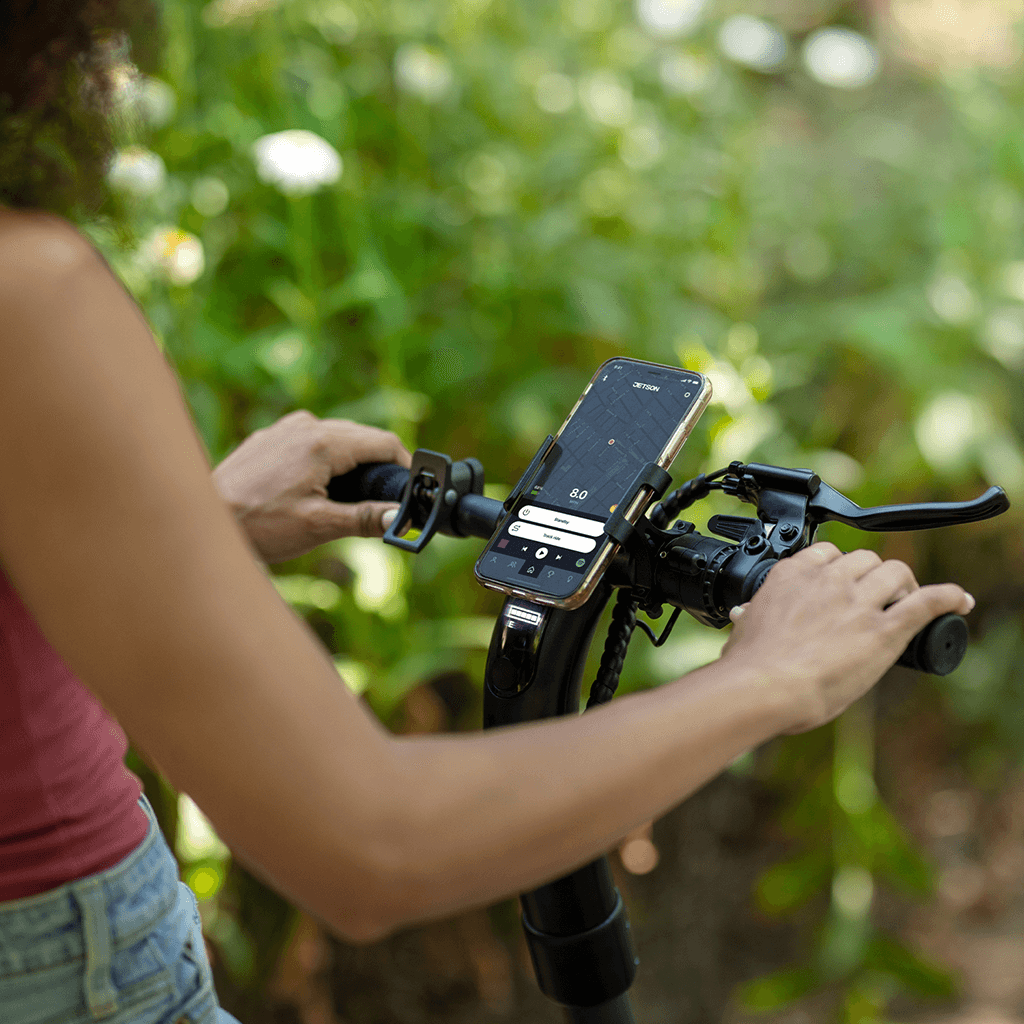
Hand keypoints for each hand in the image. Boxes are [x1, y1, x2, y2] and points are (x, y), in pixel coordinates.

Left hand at [212, 410, 411, 563]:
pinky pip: (313, 441)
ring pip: (339, 438)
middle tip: (387, 501)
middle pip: (363, 438)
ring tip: (350, 500)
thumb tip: (402, 519)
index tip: (413, 489)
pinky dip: (327, 460)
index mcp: (323, 442)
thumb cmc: (258, 524)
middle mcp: (306, 425)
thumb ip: (365, 518)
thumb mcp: (319, 526)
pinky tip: (318, 490)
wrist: (203, 519)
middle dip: (380, 467)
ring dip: (353, 463)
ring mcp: (286, 428)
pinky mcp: (271, 437)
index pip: (384, 442)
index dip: (406, 465)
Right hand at [719, 541, 975, 733]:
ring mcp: (858, 603)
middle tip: (878, 600)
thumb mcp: (744, 629)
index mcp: (792, 575)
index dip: (841, 568)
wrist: (764, 686)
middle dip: (875, 576)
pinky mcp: (884, 630)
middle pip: (866, 558)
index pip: (827, 552)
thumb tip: (744, 615)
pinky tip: (960, 602)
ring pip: (896, 572)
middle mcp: (829, 580)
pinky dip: (949, 597)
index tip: (844, 584)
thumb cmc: (750, 664)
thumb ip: (750, 617)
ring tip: (905, 606)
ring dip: (904, 586)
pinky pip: (927, 602)